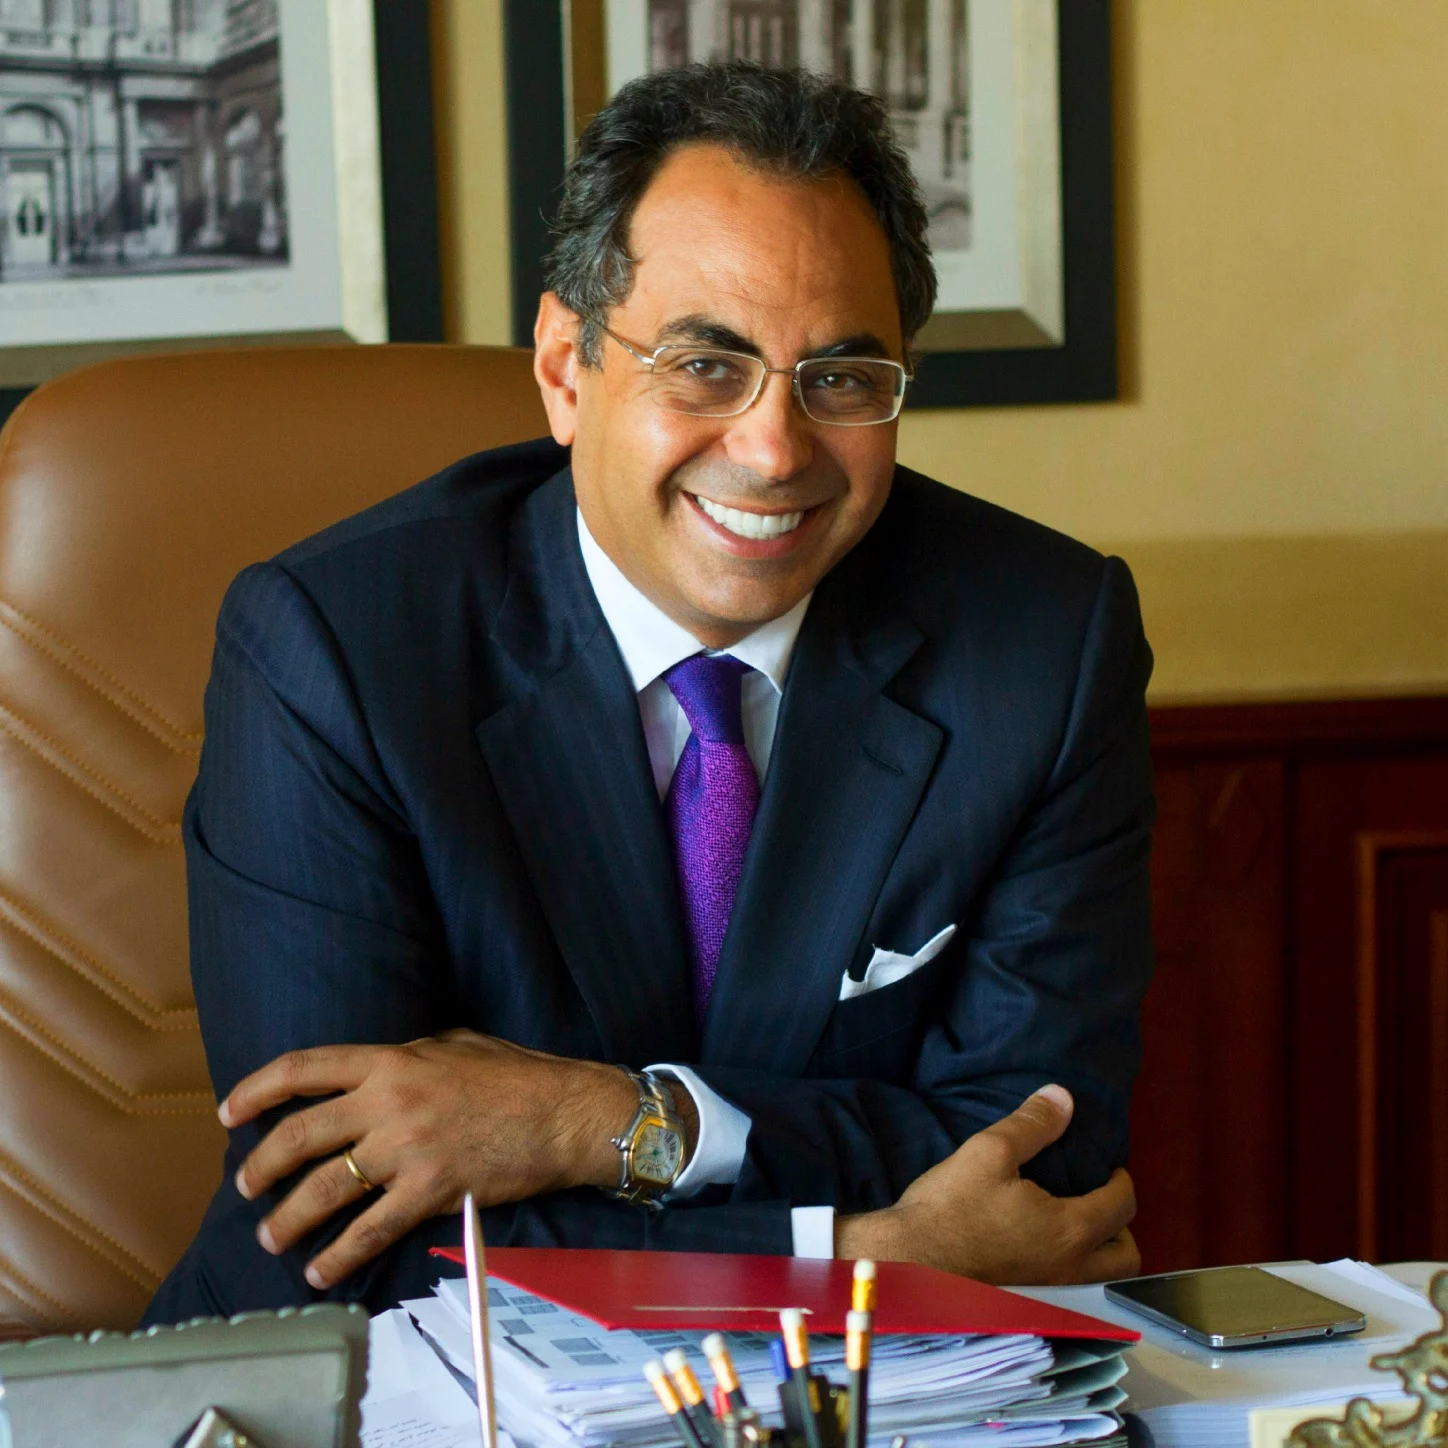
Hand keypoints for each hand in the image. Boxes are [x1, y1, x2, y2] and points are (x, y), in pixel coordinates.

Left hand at [220, 1031, 669, 1288]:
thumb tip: (376, 1070)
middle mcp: (388, 1102)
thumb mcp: (455, 1044)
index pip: (304, 1068)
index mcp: (391, 1061)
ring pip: (324, 1189)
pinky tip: (319, 1270)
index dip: (257, 1090)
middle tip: (246, 1187)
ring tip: (270, 1238)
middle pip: (300, 1136)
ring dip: (287, 1219)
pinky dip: (338, 1256)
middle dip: (262, 1167)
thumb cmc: (517, 1074)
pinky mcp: (431, 1191)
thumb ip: (407, 1057)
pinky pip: (370, 1230)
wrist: (566, 1113)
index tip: (230, 1114)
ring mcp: (407, 1149)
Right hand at [834, 1085, 1138, 1284]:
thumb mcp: (990, 1151)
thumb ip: (1032, 1124)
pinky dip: (1075, 1268)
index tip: (1109, 1167)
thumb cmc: (952, 1206)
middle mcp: (1071, 1269)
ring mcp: (1051, 1292)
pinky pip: (1073, 1288)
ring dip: (1101, 1253)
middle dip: (1121, 1226)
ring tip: (1077, 1226)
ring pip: (1102, 1281)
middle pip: (1126, 1257)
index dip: (1120, 1181)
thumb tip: (1064, 1096)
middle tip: (1099, 1200)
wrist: (909, 1259)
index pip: (1120, 1206)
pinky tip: (1044, 1247)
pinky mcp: (1028, 1303)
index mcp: (1070, 1230)